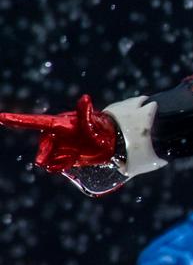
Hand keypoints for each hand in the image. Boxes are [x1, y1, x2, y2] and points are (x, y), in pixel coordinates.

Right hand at [0, 95, 116, 172]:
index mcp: (59, 124)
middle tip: (72, 155)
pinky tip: (74, 159)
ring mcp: (56, 146)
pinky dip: (62, 165)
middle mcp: (54, 134)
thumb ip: (87, 115)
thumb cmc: (101, 130)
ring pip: (46, 160)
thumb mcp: (95, 124)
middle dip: (50, 154)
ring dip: (60, 160)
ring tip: (76, 155)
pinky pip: (53, 166)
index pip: (34, 122)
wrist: (109, 144)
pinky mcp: (60, 156)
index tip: (0, 117)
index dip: (16, 120)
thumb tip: (85, 98)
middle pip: (42, 149)